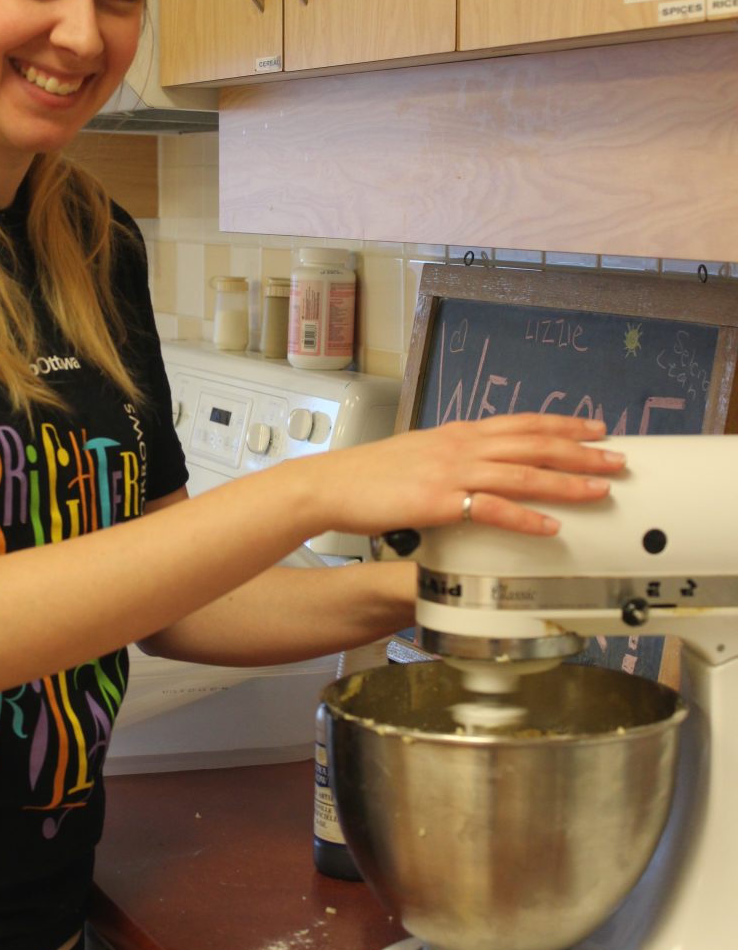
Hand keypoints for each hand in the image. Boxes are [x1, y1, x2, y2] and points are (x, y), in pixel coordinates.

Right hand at [313, 413, 623, 539]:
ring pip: (522, 474)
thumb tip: (478, 466)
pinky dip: (525, 517)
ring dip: (566, 482)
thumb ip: (453, 458)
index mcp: (458, 433)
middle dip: (580, 451)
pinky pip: (492, 509)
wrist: (332, 485)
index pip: (522, 423)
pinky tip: (550, 526)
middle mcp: (461, 447)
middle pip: (533, 444)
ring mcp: (452, 473)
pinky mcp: (440, 501)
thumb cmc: (370, 475)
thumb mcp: (420, 455)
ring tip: (600, 491)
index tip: (595, 428)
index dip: (563, 425)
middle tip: (617, 458)